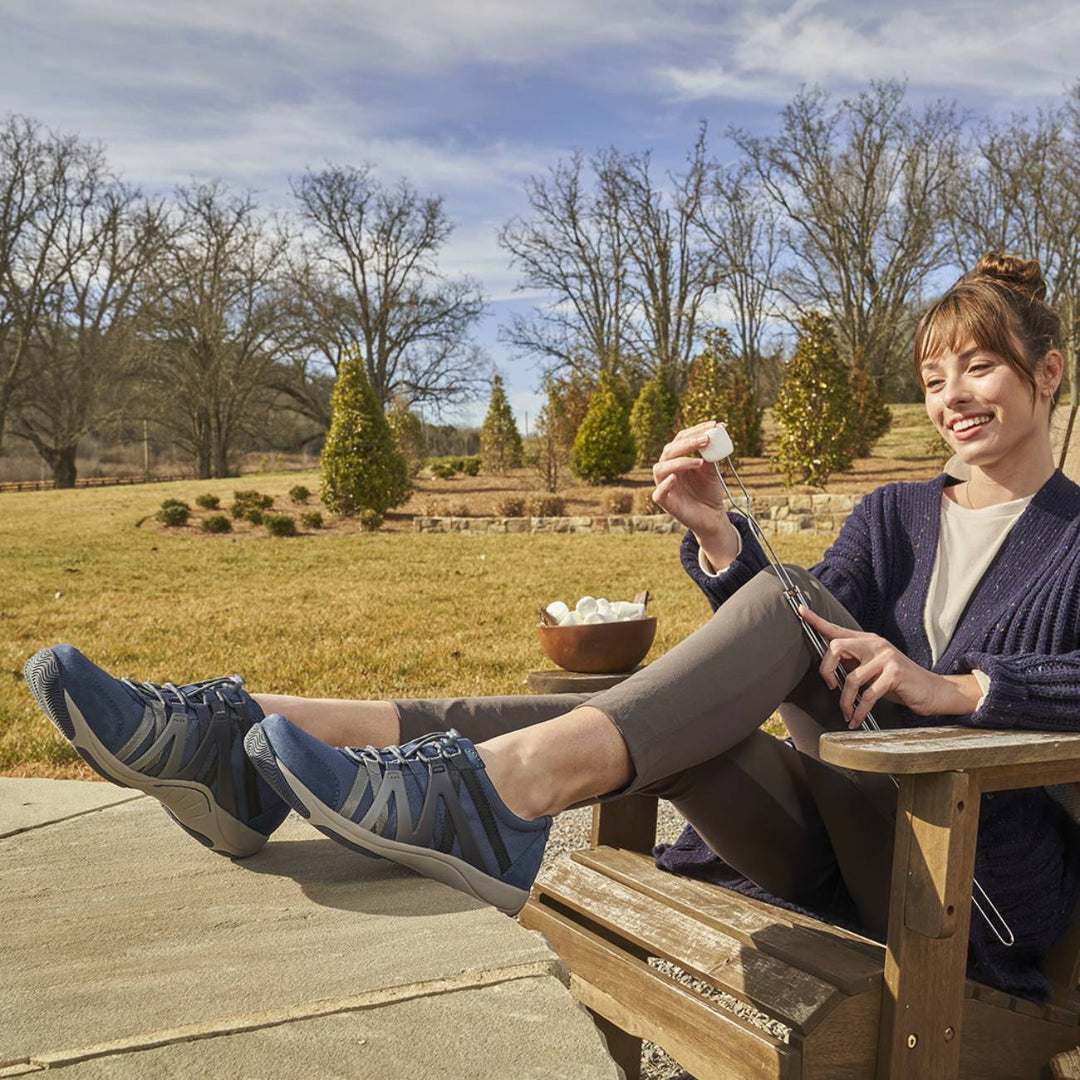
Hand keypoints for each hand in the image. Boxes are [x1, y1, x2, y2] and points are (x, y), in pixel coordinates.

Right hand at [651, 420, 728, 535]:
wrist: (712, 517)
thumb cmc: (709, 491)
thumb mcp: (713, 469)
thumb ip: (712, 452)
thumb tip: (720, 428)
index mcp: (677, 458)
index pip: (681, 438)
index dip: (696, 430)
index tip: (713, 425)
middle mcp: (668, 469)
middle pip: (670, 450)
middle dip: (688, 443)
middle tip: (707, 439)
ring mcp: (664, 485)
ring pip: (661, 468)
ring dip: (680, 461)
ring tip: (700, 462)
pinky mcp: (664, 502)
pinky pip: (659, 492)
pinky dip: (665, 484)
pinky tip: (675, 477)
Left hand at [797, 606, 952, 726]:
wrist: (932, 690)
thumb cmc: (899, 682)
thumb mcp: (873, 668)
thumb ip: (854, 663)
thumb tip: (830, 668)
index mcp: (867, 641)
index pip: (837, 629)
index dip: (817, 620)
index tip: (801, 611)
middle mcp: (875, 644)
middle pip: (836, 647)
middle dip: (826, 670)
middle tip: (830, 687)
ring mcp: (886, 657)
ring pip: (851, 678)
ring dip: (846, 701)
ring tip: (848, 713)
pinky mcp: (894, 673)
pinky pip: (868, 695)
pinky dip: (859, 710)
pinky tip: (857, 719)